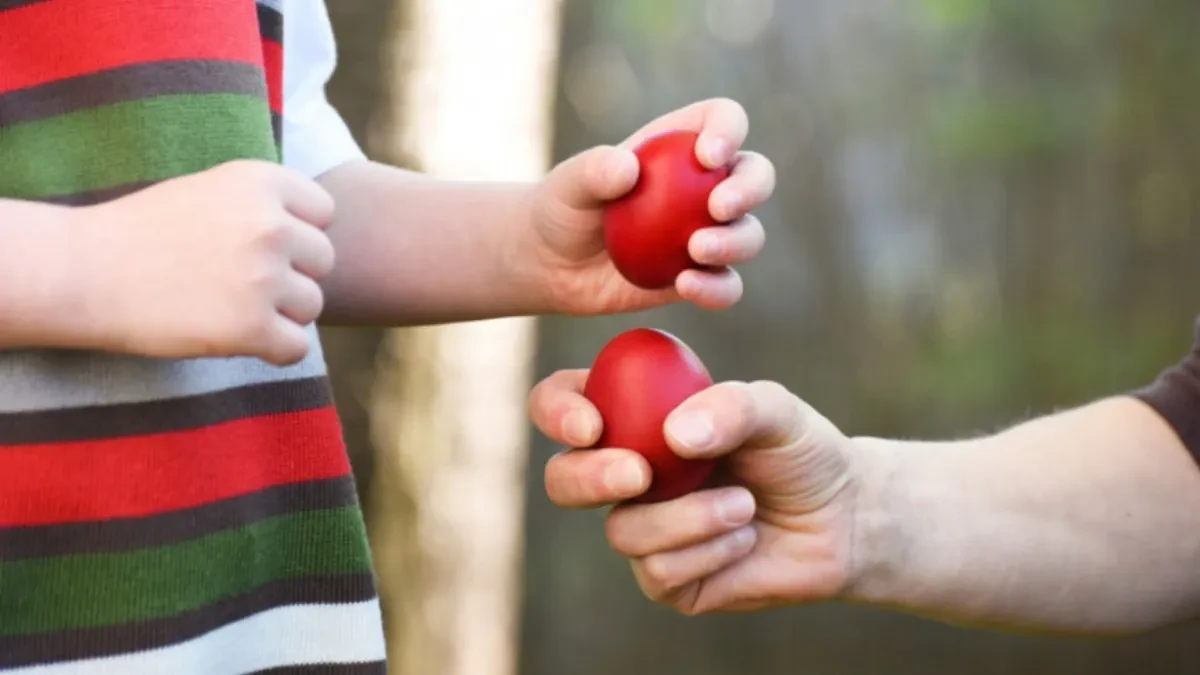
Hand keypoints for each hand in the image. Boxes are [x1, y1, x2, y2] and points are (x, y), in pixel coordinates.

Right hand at [80, 160, 335, 364]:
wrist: (82, 272)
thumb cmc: (143, 232)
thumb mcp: (210, 190)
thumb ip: (264, 205)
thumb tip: (318, 234)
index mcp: (261, 181)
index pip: (323, 213)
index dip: (297, 233)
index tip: (256, 245)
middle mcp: (270, 225)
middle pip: (323, 261)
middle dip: (292, 275)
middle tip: (241, 282)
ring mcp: (263, 277)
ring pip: (313, 305)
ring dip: (282, 313)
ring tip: (231, 307)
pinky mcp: (251, 327)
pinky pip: (298, 347)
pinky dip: (274, 350)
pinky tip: (238, 339)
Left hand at [528, 98, 774, 313]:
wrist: (552, 263)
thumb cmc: (562, 207)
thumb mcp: (567, 183)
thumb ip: (593, 170)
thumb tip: (627, 169)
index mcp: (682, 144)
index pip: (725, 121)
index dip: (729, 131)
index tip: (706, 156)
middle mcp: (706, 185)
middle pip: (756, 176)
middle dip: (750, 188)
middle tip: (717, 207)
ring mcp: (709, 232)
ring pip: (749, 234)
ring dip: (735, 241)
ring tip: (696, 249)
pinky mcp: (701, 276)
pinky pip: (726, 285)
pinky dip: (716, 288)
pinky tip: (686, 285)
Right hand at [530, 372, 858, 614]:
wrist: (841, 518)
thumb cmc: (799, 451)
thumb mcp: (776, 410)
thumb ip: (731, 407)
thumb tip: (675, 436)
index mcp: (634, 416)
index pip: (564, 404)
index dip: (557, 411)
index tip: (590, 423)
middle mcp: (628, 471)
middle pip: (563, 478)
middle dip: (590, 478)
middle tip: (639, 474)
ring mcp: (642, 527)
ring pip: (622, 531)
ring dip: (688, 518)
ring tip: (745, 505)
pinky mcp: (666, 579)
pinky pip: (658, 572)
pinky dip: (709, 551)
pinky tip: (743, 538)